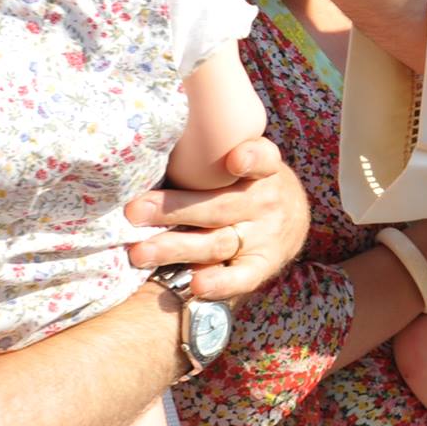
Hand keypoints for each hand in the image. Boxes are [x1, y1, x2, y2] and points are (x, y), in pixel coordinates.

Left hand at [125, 138, 310, 298]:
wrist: (292, 218)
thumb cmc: (247, 182)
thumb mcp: (244, 156)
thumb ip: (211, 151)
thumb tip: (150, 139)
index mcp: (262, 171)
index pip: (262, 159)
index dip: (250, 158)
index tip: (235, 160)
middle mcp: (264, 203)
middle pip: (218, 206)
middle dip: (173, 210)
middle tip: (134, 212)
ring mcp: (263, 237)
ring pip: (217, 243)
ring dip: (176, 248)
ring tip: (140, 253)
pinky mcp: (261, 267)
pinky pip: (241, 278)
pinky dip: (220, 283)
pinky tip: (196, 285)